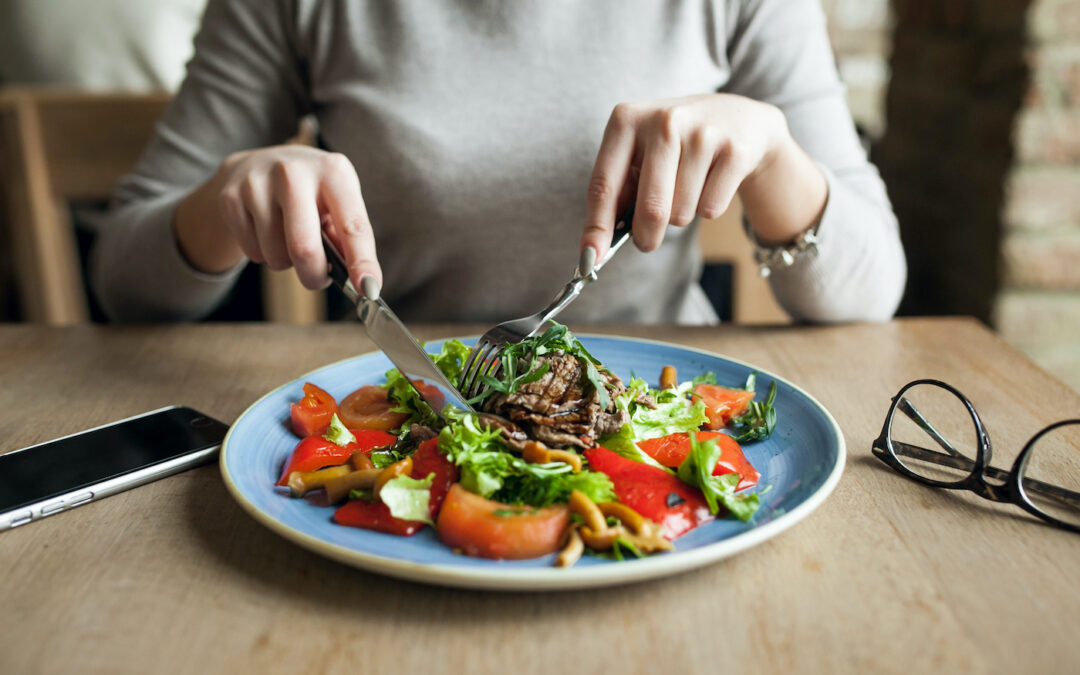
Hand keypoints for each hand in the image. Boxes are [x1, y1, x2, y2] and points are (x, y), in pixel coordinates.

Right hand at [175, 145, 380, 290]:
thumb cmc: (311, 192)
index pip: (353, 225)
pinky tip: (266, 231)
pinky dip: (263, 254)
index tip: (369, 290)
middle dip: (314, 275)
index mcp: (333, 171)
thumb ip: (349, 238)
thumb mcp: (337, 202)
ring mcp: (257, 183)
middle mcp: (294, 171)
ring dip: (286, 263)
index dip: (362, 262)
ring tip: (288, 240)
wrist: (259, 164)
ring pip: (276, 256)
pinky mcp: (230, 197)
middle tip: (317, 278)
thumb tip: (362, 281)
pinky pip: (252, 253)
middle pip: (304, 247)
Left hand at [580, 94, 825, 259]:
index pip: (604, 185)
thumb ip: (618, 194)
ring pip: (681, 213)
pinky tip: (711, 182)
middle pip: (650, 208)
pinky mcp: (734, 151)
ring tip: (687, 186)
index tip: (590, 259)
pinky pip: (710, 209)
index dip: (597, 227)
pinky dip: (707, 208)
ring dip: (680, 215)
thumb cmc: (674, 146)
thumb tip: (596, 248)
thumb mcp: (639, 154)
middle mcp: (663, 121)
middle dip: (646, 236)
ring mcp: (702, 134)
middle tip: (647, 241)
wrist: (737, 118)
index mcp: (626, 120)